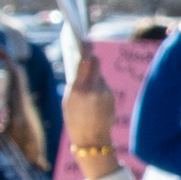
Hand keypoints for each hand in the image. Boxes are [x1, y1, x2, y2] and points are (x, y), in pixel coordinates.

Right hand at [64, 58, 121, 173]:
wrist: (91, 139)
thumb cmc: (75, 119)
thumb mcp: (69, 100)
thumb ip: (76, 82)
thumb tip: (83, 64)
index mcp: (79, 89)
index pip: (85, 62)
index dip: (86, 50)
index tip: (84, 40)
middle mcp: (93, 89)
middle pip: (95, 64)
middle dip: (91, 58)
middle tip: (87, 51)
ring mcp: (104, 93)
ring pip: (99, 76)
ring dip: (93, 76)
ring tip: (86, 86)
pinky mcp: (111, 97)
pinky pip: (103, 86)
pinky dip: (98, 87)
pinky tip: (93, 97)